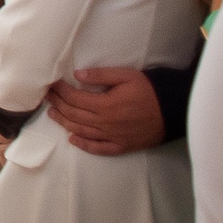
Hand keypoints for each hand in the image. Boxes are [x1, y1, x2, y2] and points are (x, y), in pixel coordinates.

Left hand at [44, 65, 165, 154]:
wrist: (175, 110)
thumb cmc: (151, 90)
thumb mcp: (126, 76)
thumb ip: (101, 75)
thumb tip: (77, 74)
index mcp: (106, 105)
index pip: (75, 98)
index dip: (60, 90)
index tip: (51, 84)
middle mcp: (106, 123)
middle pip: (74, 115)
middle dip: (58, 104)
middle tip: (47, 96)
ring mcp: (113, 136)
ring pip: (82, 131)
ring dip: (64, 122)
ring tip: (52, 113)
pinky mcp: (122, 146)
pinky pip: (99, 148)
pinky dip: (84, 145)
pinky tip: (73, 140)